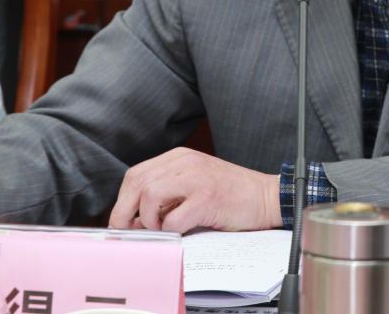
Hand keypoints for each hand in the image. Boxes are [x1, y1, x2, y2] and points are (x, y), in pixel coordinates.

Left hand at [108, 148, 280, 234]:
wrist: (266, 196)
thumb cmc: (231, 195)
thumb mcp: (194, 184)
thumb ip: (166, 195)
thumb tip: (133, 219)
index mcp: (179, 157)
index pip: (136, 175)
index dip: (122, 201)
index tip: (121, 221)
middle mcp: (185, 162)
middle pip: (137, 182)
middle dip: (125, 212)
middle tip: (129, 231)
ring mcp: (196, 178)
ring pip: (150, 196)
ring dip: (149, 220)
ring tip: (162, 229)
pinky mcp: (207, 198)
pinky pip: (173, 218)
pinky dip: (171, 230)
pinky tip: (181, 231)